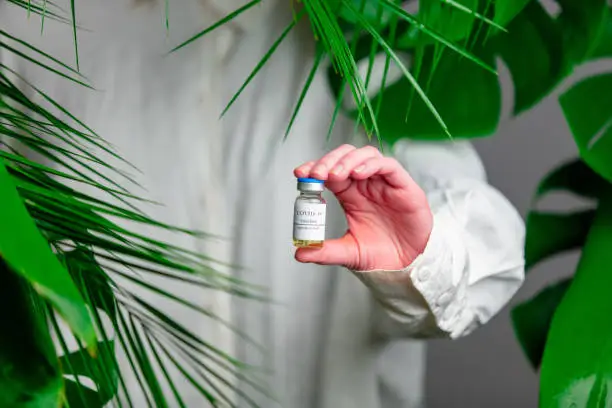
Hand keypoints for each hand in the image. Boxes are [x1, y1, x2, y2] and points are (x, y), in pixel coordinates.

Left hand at [293, 144, 432, 270]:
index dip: (315, 167)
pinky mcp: (402, 185)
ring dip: (348, 160)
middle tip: (316, 174)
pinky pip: (388, 165)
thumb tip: (300, 253)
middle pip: (345, 157)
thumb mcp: (349, 253)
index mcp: (350, 195)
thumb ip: (326, 252)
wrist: (409, 265)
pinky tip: (358, 173)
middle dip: (328, 161)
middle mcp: (366, 184)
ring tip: (335, 174)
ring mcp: (384, 183)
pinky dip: (372, 164)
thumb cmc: (382, 254)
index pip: (330, 171)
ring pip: (366, 155)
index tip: (300, 173)